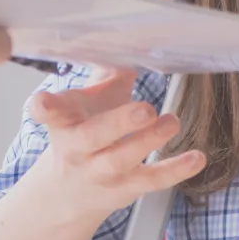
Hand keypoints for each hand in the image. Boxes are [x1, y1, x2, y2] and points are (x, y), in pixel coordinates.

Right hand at [25, 69, 205, 223]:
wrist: (65, 195)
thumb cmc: (79, 137)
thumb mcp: (81, 106)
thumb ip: (104, 76)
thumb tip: (132, 44)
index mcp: (62, 122)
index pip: (47, 113)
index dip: (43, 107)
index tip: (42, 101)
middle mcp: (76, 149)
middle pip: (91, 137)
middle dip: (118, 122)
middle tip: (144, 109)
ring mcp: (98, 172)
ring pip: (120, 159)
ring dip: (149, 140)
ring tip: (171, 122)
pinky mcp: (122, 189)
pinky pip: (150, 180)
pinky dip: (176, 170)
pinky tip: (196, 158)